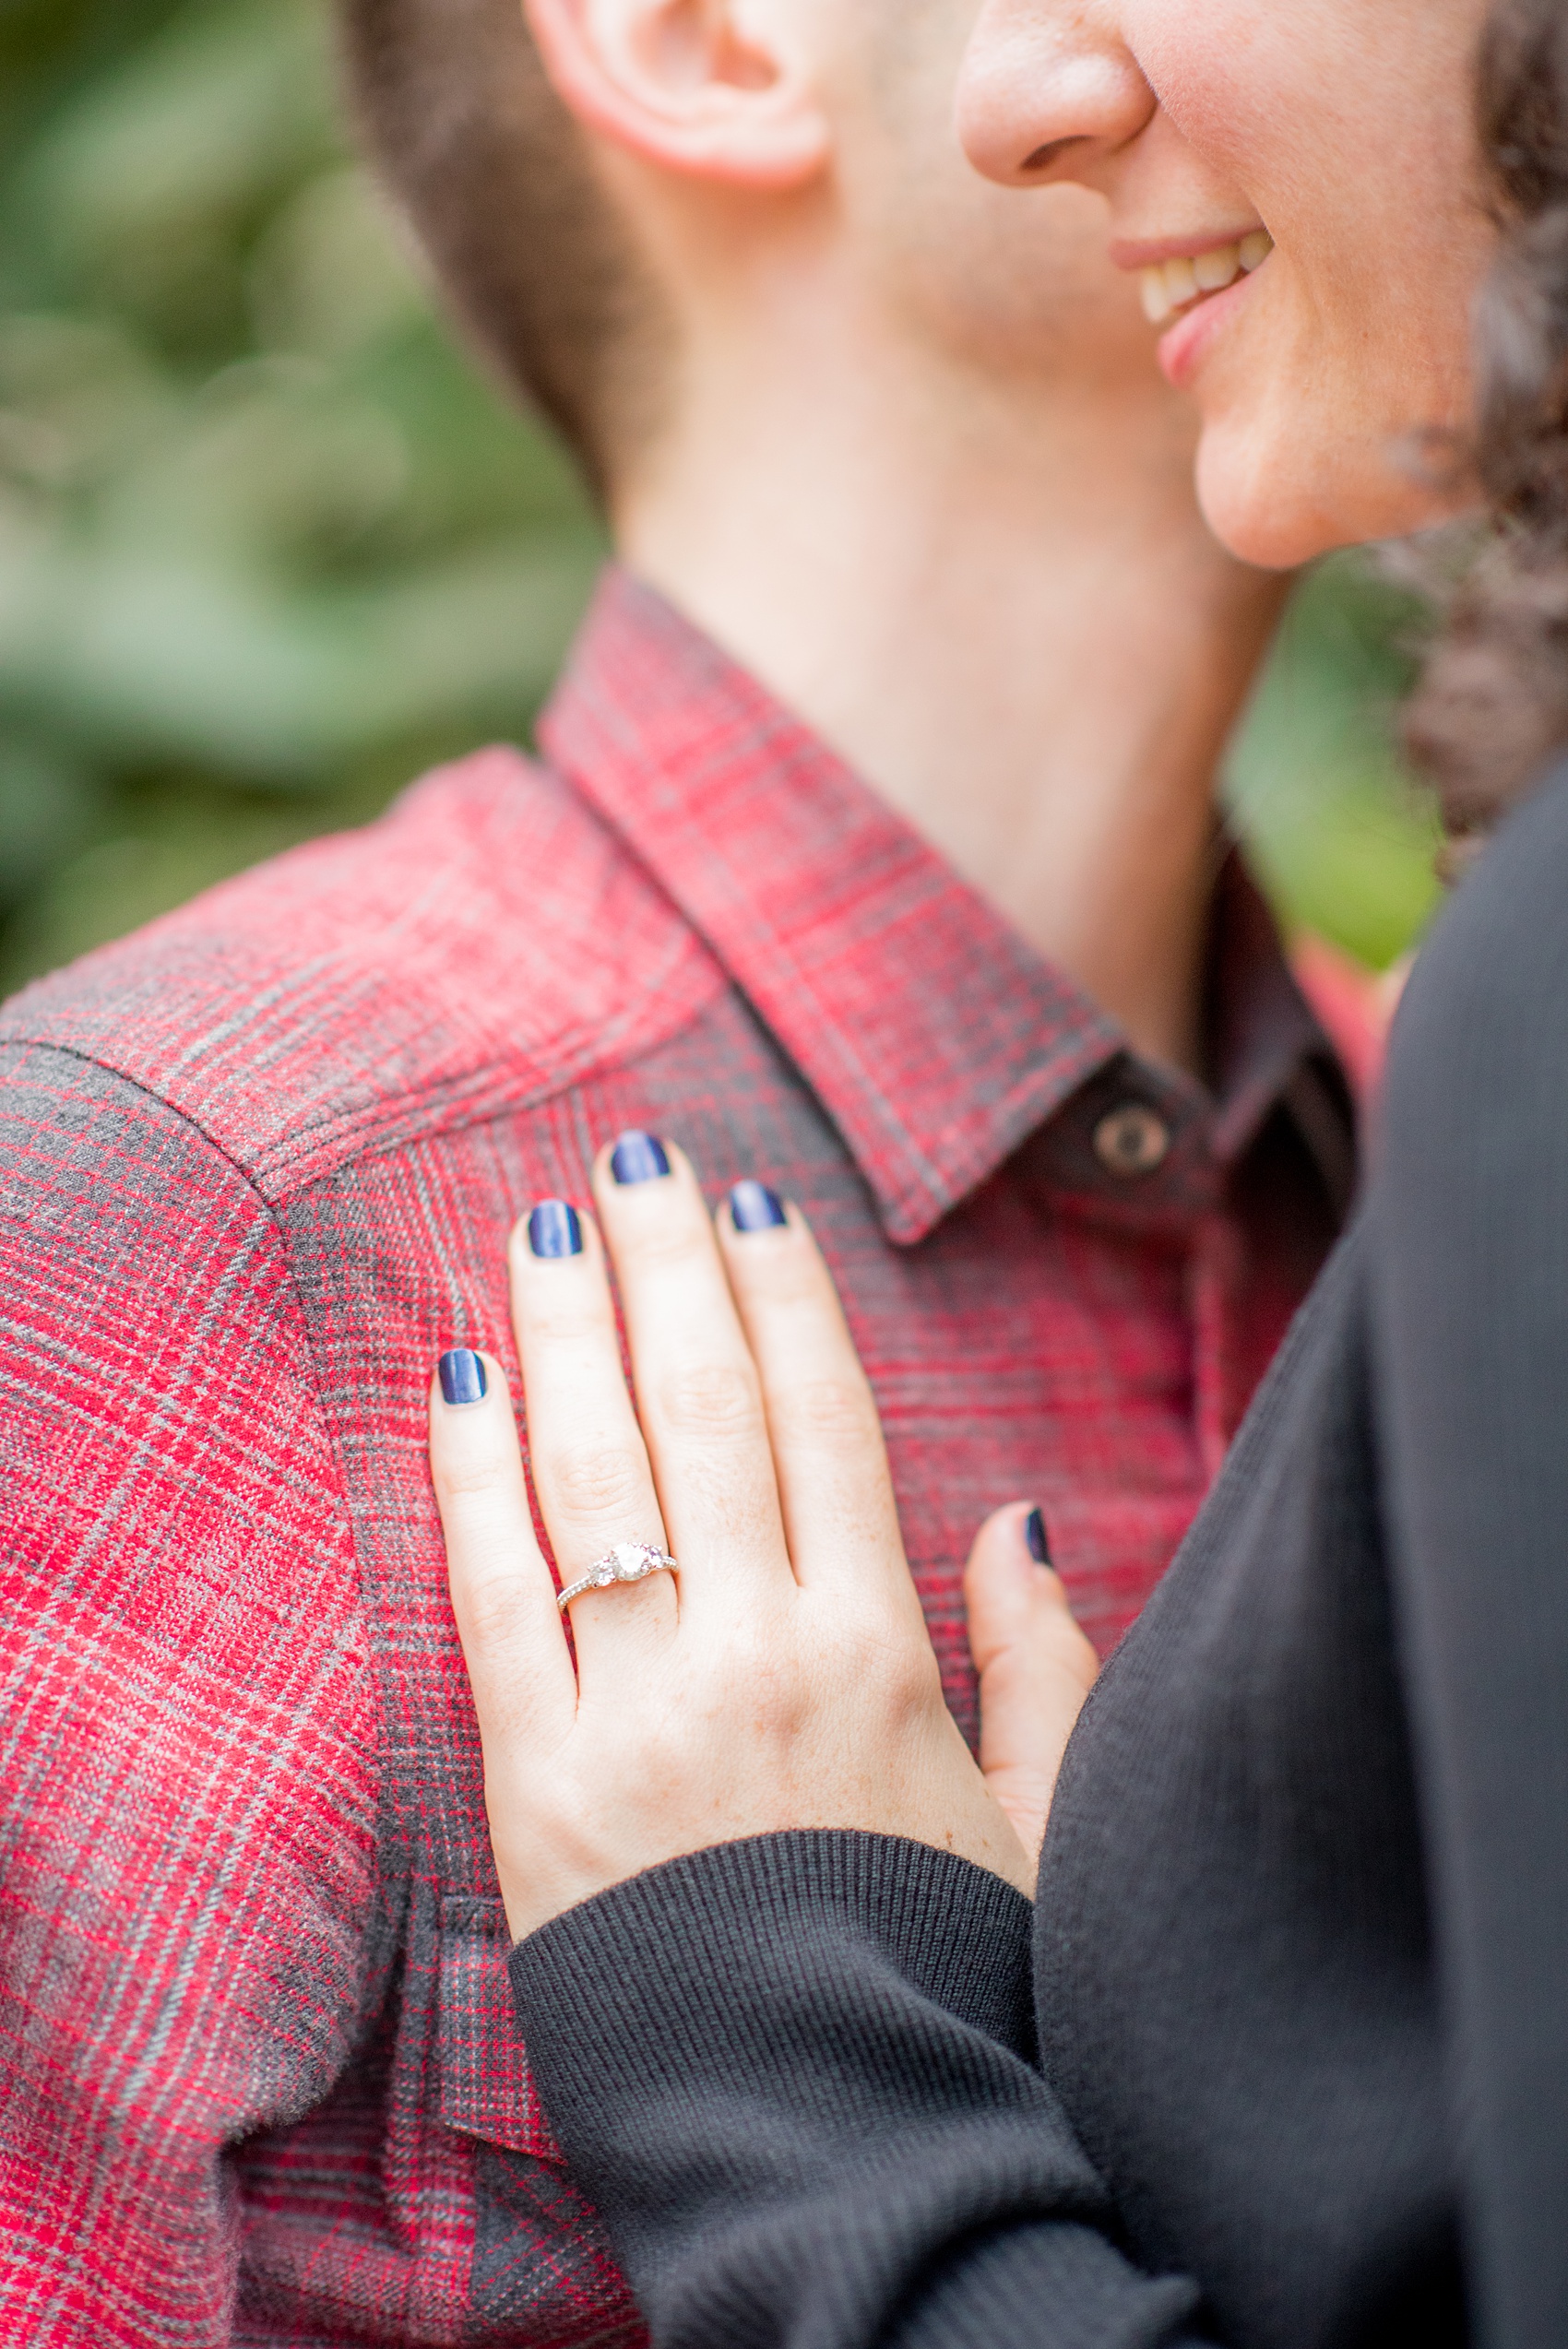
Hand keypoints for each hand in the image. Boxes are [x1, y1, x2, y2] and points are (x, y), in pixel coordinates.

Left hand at [429, 1144, 1095, 1940]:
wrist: (832, 2137)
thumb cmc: (937, 1976)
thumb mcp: (1045, 1819)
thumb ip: (1042, 1657)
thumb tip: (1016, 1512)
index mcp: (880, 1646)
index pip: (821, 1422)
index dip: (781, 1303)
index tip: (750, 1211)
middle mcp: (762, 1648)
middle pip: (702, 1410)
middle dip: (665, 1268)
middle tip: (633, 1161)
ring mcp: (645, 1710)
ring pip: (597, 1472)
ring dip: (566, 1330)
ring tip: (541, 1224)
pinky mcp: (540, 1782)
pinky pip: (496, 1594)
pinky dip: (473, 1476)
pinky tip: (459, 1378)